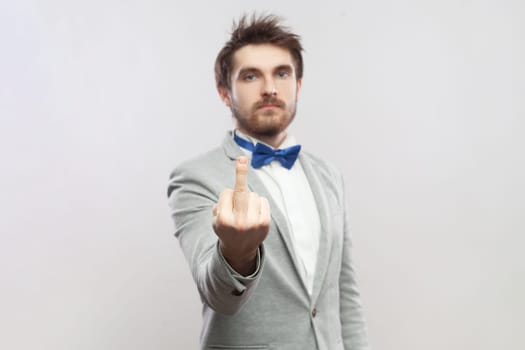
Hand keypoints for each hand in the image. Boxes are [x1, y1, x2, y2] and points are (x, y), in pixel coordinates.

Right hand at [212, 156, 269, 274]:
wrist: (240, 250)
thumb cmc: (226, 229)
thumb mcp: (215, 218)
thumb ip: (220, 203)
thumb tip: (232, 188)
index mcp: (223, 219)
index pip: (227, 193)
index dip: (227, 195)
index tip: (228, 195)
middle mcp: (238, 221)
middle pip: (240, 191)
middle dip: (241, 173)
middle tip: (242, 158)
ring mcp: (253, 223)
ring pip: (252, 195)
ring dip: (249, 198)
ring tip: (246, 213)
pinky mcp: (265, 223)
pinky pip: (262, 200)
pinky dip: (259, 203)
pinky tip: (254, 214)